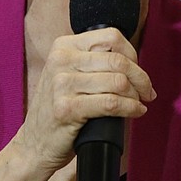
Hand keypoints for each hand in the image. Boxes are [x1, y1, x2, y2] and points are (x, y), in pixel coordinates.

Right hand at [0, 27, 155, 180]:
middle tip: (147, 91)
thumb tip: (133, 60)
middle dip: (140, 77)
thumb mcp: (69, 73)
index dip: (132, 53)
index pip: (112, 37)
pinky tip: (136, 112)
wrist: (34, 143)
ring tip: (139, 102)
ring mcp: (62, 84)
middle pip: (118, 60)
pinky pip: (112, 103)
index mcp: (63, 45)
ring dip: (136, 95)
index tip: (137, 70)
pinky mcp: (67, 108)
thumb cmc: (59, 108)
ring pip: (118, 82)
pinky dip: (131, 108)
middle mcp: (61, 60)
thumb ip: (93, 60)